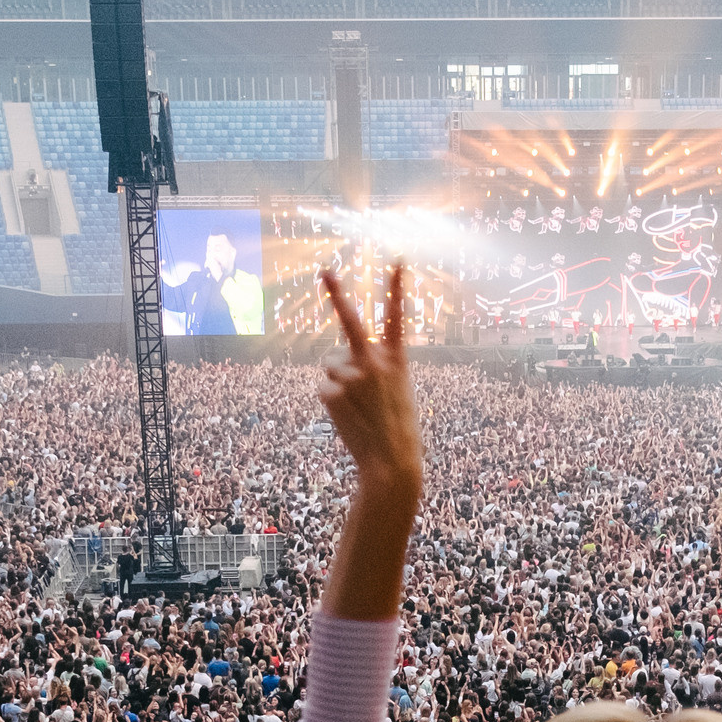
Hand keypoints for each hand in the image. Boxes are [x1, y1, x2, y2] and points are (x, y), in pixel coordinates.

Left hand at [317, 266, 421, 511]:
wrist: (392, 462)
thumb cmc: (398, 431)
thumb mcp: (397, 393)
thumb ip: (375, 370)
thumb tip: (336, 364)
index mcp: (397, 360)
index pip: (396, 317)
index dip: (396, 287)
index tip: (397, 260)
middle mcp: (374, 361)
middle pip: (350, 322)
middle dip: (336, 293)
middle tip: (324, 270)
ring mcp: (352, 375)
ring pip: (331, 367)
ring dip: (337, 383)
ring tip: (356, 408)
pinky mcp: (332, 391)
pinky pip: (324, 389)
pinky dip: (331, 403)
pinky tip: (347, 417)